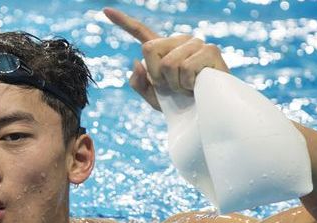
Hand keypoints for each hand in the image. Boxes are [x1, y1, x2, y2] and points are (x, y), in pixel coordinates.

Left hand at [103, 7, 228, 110]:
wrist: (208, 116)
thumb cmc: (183, 106)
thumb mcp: (155, 99)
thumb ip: (139, 83)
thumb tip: (137, 62)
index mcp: (164, 49)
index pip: (141, 32)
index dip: (123, 22)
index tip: (105, 11)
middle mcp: (179, 41)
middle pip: (149, 49)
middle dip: (157, 76)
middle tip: (174, 87)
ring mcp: (196, 43)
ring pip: (169, 62)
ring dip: (176, 84)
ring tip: (189, 88)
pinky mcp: (211, 50)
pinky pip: (186, 68)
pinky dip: (188, 84)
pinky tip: (199, 86)